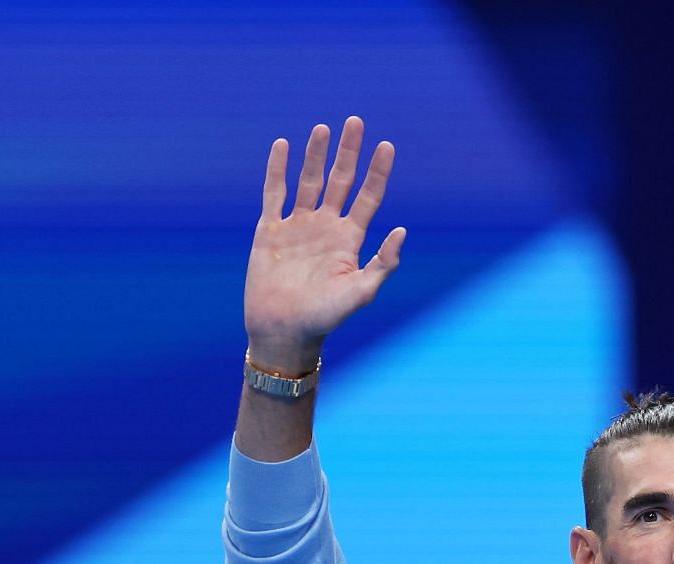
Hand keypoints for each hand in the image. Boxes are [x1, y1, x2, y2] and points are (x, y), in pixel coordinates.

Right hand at [244, 116, 405, 371]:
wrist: (284, 331)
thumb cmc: (324, 318)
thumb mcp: (360, 292)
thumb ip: (383, 263)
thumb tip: (403, 230)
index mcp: (349, 240)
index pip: (367, 197)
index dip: (378, 172)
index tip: (387, 145)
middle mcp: (325, 228)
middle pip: (339, 181)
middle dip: (348, 152)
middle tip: (355, 121)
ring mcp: (297, 227)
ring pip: (308, 182)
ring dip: (315, 155)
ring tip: (322, 128)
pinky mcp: (270, 231)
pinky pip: (274, 194)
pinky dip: (278, 170)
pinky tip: (283, 146)